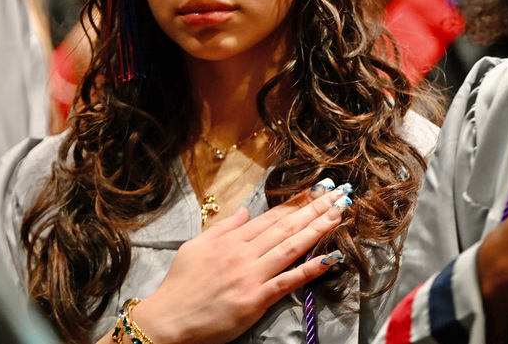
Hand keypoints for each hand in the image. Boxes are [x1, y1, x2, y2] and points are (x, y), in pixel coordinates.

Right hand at [127, 182, 350, 343]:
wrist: (168, 319)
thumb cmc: (180, 285)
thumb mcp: (195, 246)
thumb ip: (223, 227)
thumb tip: (245, 210)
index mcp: (230, 240)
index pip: (270, 217)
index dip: (296, 202)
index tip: (317, 189)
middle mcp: (243, 253)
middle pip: (286, 227)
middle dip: (315, 208)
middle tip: (339, 193)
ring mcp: (250, 276)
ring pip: (290, 247)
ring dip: (318, 229)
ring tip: (339, 214)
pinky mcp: (255, 300)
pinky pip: (287, 282)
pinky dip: (309, 269)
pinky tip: (329, 258)